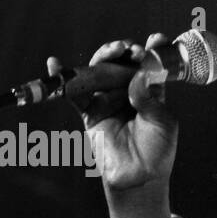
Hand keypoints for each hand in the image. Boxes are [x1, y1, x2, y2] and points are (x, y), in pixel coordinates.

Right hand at [49, 34, 178, 191]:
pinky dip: (62, 78)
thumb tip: (138, 76)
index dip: (152, 49)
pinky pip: (74, 93)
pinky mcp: (90, 111)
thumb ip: (149, 99)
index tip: (155, 40)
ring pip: (99, 71)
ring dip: (102, 57)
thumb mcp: (162, 122)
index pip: (150, 63)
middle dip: (123, 50)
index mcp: (150, 89)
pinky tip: (55, 64)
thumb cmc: (157, 150)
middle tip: (127, 48)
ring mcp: (107, 99)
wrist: (138, 177)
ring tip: (110, 50)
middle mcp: (127, 90)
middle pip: (121, 62)